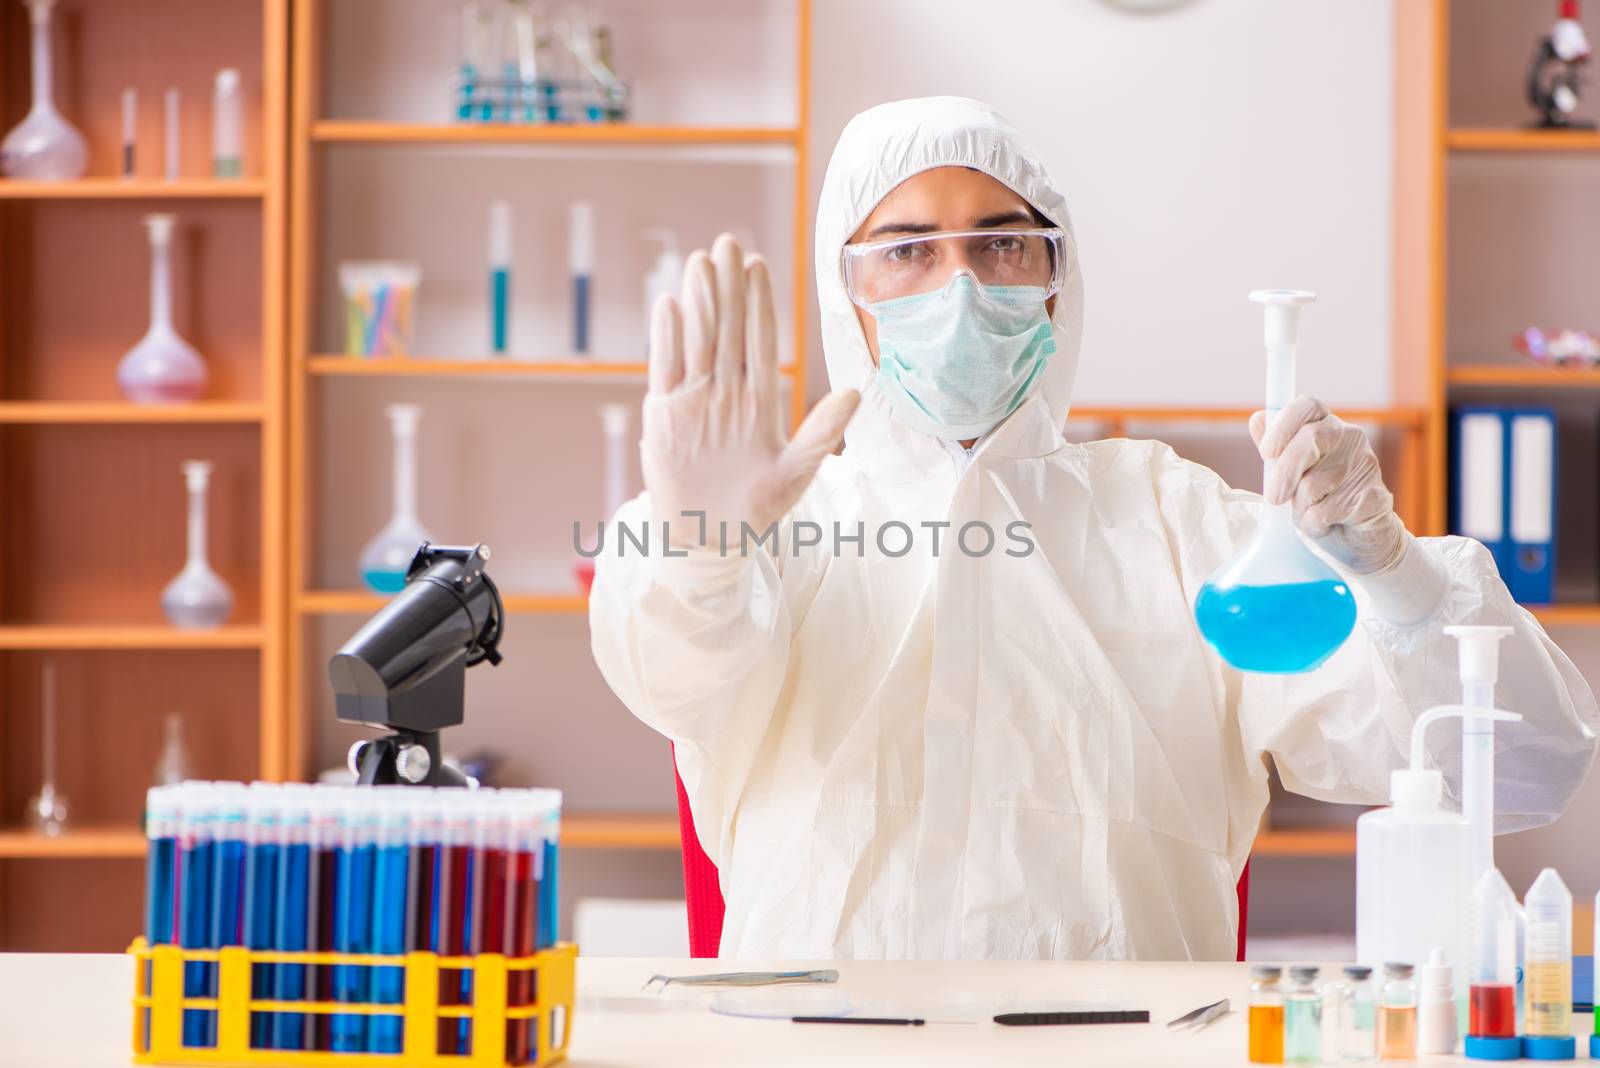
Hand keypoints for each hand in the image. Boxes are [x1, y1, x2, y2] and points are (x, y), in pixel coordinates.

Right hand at [642, 234, 859, 550]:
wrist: (709, 538)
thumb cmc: (757, 508)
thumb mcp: (796, 473)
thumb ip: (821, 433)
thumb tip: (857, 394)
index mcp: (759, 399)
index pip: (760, 340)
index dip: (759, 303)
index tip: (758, 265)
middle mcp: (726, 391)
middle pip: (728, 329)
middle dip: (727, 287)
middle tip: (728, 243)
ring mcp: (694, 399)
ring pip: (698, 339)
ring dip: (698, 301)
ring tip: (700, 261)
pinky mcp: (665, 413)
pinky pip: (666, 367)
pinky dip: (666, 338)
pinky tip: (668, 304)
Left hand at [1250, 395, 1404, 574]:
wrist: (1362, 538)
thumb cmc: (1323, 500)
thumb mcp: (1295, 474)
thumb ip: (1277, 449)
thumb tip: (1258, 418)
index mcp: (1328, 426)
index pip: (1308, 405)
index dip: (1283, 424)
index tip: (1266, 451)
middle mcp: (1350, 438)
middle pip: (1311, 439)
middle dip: (1285, 471)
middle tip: (1274, 497)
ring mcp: (1366, 465)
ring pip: (1314, 483)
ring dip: (1300, 507)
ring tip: (1309, 513)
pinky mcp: (1374, 496)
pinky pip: (1326, 511)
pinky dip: (1314, 525)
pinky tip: (1324, 526)